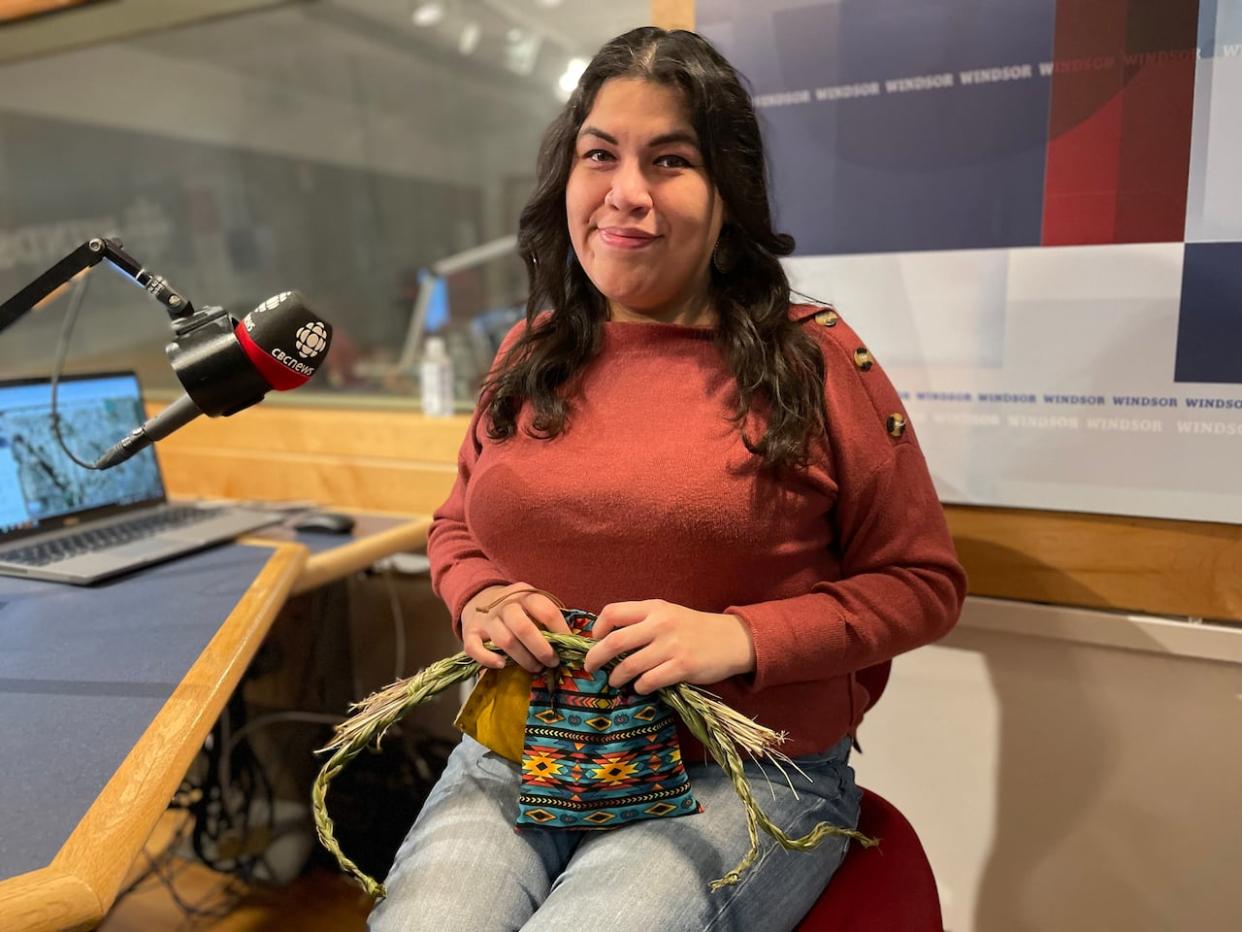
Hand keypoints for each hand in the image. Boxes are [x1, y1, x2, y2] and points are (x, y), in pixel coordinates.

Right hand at [461, 583, 570, 673]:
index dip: (561, 631)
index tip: (568, 645)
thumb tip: (570, 641)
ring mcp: (486, 619)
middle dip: (542, 649)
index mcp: (525, 595)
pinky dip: (488, 659)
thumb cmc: (515, 607)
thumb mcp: (531, 603)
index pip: (546, 611)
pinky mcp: (470, 632)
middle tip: (552, 662)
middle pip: (524, 628)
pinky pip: (475, 648)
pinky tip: (502, 665)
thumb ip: (546, 618)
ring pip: (505, 641)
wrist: (479, 597)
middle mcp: (505, 605)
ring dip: (523, 659)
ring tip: (535, 668)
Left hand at [582, 599, 755, 694]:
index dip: (597, 629)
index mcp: (654, 608)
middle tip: (590, 668)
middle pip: (614, 642)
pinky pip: (648, 681)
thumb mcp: (668, 614)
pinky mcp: (682, 667)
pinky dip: (639, 687)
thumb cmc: (694, 628)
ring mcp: (671, 646)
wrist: (732, 639)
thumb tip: (606, 639)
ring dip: (616, 677)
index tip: (595, 641)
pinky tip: (640, 687)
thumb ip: (642, 621)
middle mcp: (660, 624)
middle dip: (595, 658)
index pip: (612, 612)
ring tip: (615, 681)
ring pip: (629, 666)